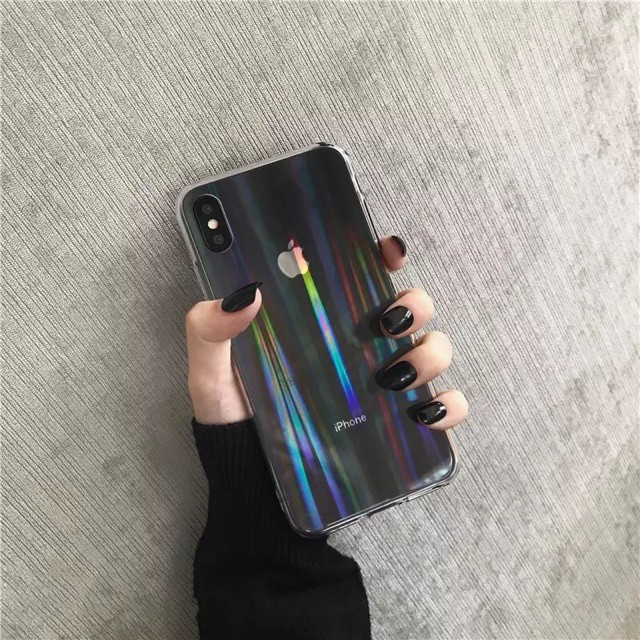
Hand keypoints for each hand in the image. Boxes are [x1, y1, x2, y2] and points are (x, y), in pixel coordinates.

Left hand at [186, 236, 467, 427]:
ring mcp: (383, 384)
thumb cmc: (235, 420)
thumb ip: (210, 329)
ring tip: (392, 376)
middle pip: (410, 307)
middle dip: (413, 305)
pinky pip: (443, 408)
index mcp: (322, 322)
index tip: (387, 251)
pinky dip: (448, 406)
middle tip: (386, 323)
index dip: (383, 255)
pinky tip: (423, 413)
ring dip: (429, 354)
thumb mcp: (211, 372)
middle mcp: (360, 347)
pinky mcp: (397, 424)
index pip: (362, 275)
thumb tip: (245, 293)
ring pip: (434, 349)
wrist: (251, 483)